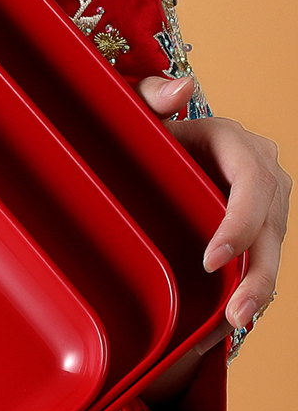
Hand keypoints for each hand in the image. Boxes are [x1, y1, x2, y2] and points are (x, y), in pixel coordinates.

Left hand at [137, 75, 289, 352]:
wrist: (146, 156)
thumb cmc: (139, 135)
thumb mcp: (137, 114)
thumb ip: (151, 97)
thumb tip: (182, 88)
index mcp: (234, 143)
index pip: (252, 182)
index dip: (239, 222)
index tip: (212, 260)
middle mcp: (260, 171)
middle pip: (271, 222)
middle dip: (257, 271)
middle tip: (234, 312)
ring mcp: (264, 202)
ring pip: (273, 246)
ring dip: (260, 288)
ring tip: (237, 323)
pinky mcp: (258, 227)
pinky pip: (262, 258)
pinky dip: (252, 288)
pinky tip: (235, 319)